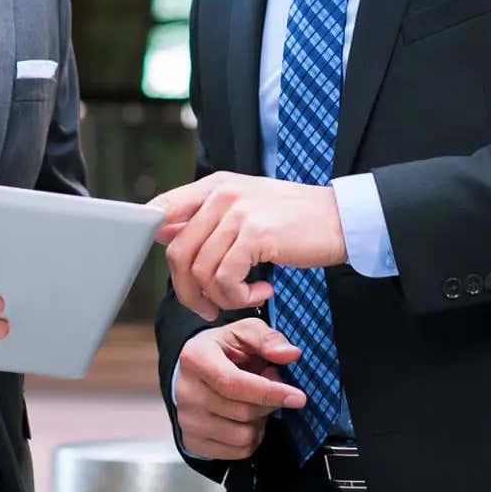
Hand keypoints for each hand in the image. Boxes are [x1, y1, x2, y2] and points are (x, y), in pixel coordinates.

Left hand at [151, 172, 346, 321]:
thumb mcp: (246, 209)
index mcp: (215, 185)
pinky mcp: (256, 234)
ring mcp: (238, 212)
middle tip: (210, 306)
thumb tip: (161, 233)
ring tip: (245, 297)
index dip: (148, 239)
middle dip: (187, 290)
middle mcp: (221, 194)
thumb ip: (205, 218)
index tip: (169, 267)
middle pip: (177, 252)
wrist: (341, 219)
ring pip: (201, 271)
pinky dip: (239, 296)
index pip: (161, 208)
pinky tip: (261, 292)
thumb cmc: (294, 220)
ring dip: (221, 297)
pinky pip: (226, 279)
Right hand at [174, 318, 306, 460]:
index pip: (234, 383)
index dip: (269, 392)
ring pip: (243, 436)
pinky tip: (246, 420)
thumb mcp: (245, 333)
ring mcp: (187, 420)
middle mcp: (186, 392)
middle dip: (269, 403)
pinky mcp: (193, 442)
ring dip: (261, 422)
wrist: (193, 372)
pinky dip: (252, 438)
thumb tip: (290, 354)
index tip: (298, 397)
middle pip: (243, 411)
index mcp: (195, 358)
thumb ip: (268, 339)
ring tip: (256, 403)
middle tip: (271, 388)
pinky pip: (238, 452)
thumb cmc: (223, 351)